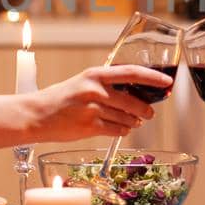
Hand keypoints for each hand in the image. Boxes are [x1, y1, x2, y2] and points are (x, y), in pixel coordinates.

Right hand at [27, 64, 169, 141]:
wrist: (37, 115)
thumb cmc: (61, 99)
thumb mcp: (83, 83)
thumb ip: (106, 85)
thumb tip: (134, 92)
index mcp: (96, 74)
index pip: (132, 73)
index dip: (153, 77)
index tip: (167, 82)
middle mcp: (95, 90)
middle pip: (133, 102)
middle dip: (146, 110)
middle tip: (150, 113)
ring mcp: (93, 109)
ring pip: (126, 119)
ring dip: (133, 123)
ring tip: (131, 122)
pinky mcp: (89, 127)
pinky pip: (117, 131)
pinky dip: (123, 131)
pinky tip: (121, 129)